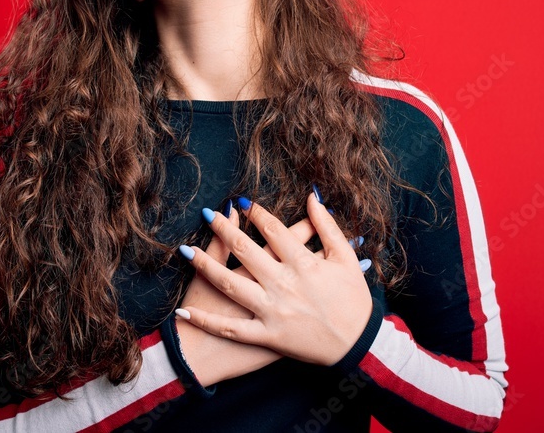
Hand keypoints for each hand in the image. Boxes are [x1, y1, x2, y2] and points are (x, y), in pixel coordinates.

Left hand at [176, 191, 372, 365]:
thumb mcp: (346, 258)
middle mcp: (284, 284)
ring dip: (205, 265)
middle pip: (245, 250)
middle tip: (208, 215)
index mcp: (304, 264)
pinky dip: (206, 321)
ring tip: (186, 250)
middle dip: (224, 229)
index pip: (273, 230)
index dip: (256, 214)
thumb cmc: (355, 300)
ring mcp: (272, 311)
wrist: (359, 345)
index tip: (242, 202)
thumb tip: (312, 197)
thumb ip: (328, 227)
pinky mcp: (266, 336)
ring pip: (231, 284)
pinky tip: (184, 311)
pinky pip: (230, 328)